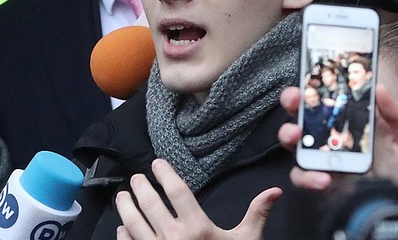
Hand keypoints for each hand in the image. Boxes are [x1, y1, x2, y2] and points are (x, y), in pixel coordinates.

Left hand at [115, 158, 281, 239]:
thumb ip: (257, 214)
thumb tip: (275, 191)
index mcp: (198, 228)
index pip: (176, 192)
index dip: (165, 174)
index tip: (157, 164)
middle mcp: (174, 238)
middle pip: (150, 204)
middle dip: (140, 188)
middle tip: (135, 179)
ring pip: (134, 224)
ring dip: (126, 209)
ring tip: (122, 197)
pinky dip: (123, 237)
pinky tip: (122, 229)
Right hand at [278, 84, 397, 196]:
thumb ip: (397, 113)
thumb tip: (379, 88)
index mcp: (354, 121)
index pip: (329, 98)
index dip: (315, 85)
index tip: (310, 78)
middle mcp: (335, 138)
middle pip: (304, 114)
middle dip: (293, 102)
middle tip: (296, 101)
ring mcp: (326, 160)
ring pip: (295, 142)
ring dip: (290, 134)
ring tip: (299, 136)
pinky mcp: (322, 182)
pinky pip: (302, 176)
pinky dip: (306, 176)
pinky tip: (323, 178)